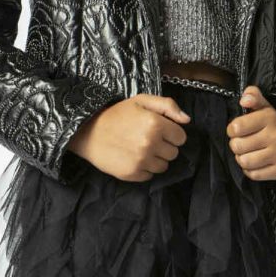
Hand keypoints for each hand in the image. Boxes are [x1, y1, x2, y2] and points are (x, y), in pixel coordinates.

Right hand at [68, 93, 190, 181]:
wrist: (88, 132)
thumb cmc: (117, 114)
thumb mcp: (141, 101)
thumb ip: (167, 106)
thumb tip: (187, 120)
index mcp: (156, 124)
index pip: (181, 138)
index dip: (172, 134)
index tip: (160, 131)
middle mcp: (151, 144)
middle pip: (173, 153)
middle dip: (164, 147)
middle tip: (148, 140)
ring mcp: (141, 161)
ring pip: (163, 166)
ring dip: (156, 159)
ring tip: (141, 150)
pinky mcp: (132, 173)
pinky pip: (149, 176)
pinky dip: (144, 169)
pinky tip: (133, 158)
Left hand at [226, 85, 275, 181]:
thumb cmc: (272, 126)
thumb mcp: (263, 108)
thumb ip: (252, 96)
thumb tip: (244, 99)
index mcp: (270, 118)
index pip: (235, 127)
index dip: (232, 130)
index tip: (239, 130)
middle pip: (237, 146)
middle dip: (236, 145)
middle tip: (244, 142)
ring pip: (244, 162)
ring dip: (242, 158)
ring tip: (250, 152)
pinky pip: (253, 175)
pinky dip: (251, 170)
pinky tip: (258, 162)